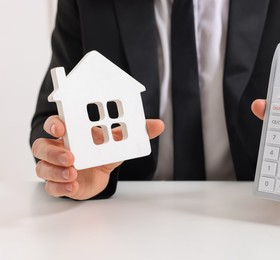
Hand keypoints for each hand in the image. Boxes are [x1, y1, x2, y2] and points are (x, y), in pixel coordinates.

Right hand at [32, 115, 163, 199]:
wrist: (101, 172)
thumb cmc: (103, 151)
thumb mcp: (119, 141)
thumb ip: (136, 132)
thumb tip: (159, 125)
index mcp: (71, 132)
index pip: (55, 124)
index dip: (54, 124)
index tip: (61, 127)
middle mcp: (58, 148)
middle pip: (41, 147)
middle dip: (54, 152)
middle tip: (71, 156)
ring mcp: (56, 166)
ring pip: (42, 167)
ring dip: (55, 171)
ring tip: (73, 173)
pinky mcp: (59, 183)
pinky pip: (50, 186)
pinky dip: (60, 187)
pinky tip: (73, 186)